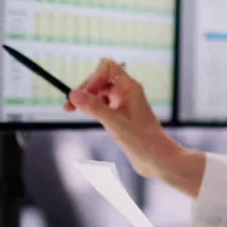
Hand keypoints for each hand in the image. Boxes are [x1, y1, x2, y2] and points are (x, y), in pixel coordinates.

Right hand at [65, 59, 204, 194]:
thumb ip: (93, 107)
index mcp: (129, 87)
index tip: (84, 95)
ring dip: (87, 99)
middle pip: (101, 80)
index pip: (107, 68)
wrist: (157, 159)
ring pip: (101, 93)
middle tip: (69, 106)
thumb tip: (73, 94)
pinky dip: (93, 108)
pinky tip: (89, 117)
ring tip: (73, 110)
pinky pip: (104, 105)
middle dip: (85, 90)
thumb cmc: (142, 140)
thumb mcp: (114, 123)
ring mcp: (125, 103)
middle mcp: (127, 92)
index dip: (93, 78)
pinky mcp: (122, 116)